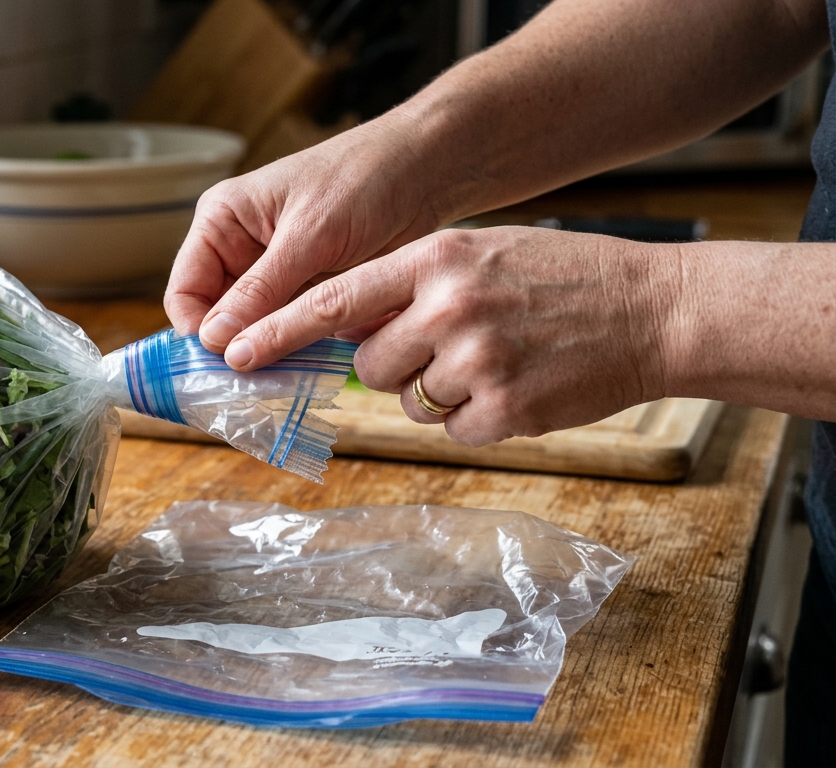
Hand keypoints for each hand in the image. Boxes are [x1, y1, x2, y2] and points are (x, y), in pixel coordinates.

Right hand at [164, 119, 446, 352]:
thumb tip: (213, 342)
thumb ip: (260, 291)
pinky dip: (294, 348)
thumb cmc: (363, 181)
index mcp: (221, 221)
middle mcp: (238, 248)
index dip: (198, 332)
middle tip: (257, 384)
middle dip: (234, 349)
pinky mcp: (306, 290)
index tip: (226, 365)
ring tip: (286, 380)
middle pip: (215, 317)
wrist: (427, 170)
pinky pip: (286, 329)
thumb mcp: (309, 236)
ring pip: (251, 329)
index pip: (185, 292)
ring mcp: (273, 272)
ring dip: (266, 354)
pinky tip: (309, 366)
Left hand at [218, 226, 678, 445]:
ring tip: (498, 360)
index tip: (234, 350)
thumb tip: (343, 327)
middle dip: (395, 366)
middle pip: (369, 365)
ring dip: (440, 393)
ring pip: (409, 402)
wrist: (655, 310)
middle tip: (449, 347)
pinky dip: (477, 418)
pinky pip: (453, 430)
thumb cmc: (564, 278)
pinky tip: (519, 386)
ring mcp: (477, 361)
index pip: (334, 298)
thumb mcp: (480, 253)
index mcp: (437, 258)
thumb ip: (411, 283)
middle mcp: (450, 307)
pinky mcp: (504, 411)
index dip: (278, 329)